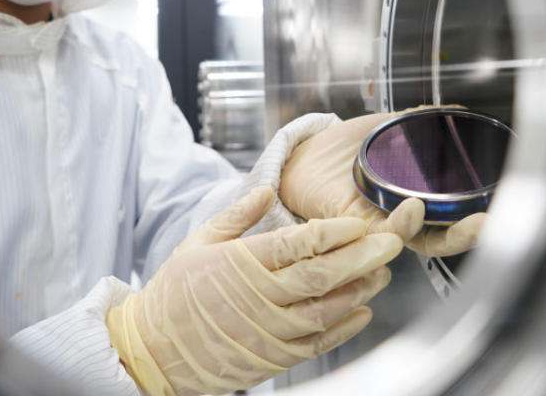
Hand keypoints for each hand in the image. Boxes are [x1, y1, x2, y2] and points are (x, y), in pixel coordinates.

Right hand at [106, 186, 402, 395]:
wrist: (154, 350)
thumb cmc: (174, 293)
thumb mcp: (198, 242)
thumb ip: (237, 214)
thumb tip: (267, 189)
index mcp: (239, 264)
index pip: (296, 244)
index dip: (332, 233)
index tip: (357, 222)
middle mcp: (258, 298)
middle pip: (321, 275)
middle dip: (362, 256)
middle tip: (391, 241)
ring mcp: (268, 331)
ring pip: (326, 309)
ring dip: (360, 289)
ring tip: (382, 271)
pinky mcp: (274, 357)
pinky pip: (318, 342)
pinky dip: (345, 327)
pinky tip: (363, 311)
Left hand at [279, 106, 485, 256]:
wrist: (304, 158)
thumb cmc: (343, 153)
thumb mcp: (385, 133)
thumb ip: (417, 125)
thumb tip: (452, 110)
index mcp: (412, 203)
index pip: (451, 221)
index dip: (476, 220)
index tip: (497, 210)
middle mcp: (396, 221)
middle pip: (439, 240)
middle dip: (466, 235)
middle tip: (487, 223)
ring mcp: (374, 227)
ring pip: (411, 241)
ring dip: (431, 231)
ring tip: (449, 215)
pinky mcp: (351, 226)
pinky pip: (378, 232)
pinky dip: (398, 223)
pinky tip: (412, 209)